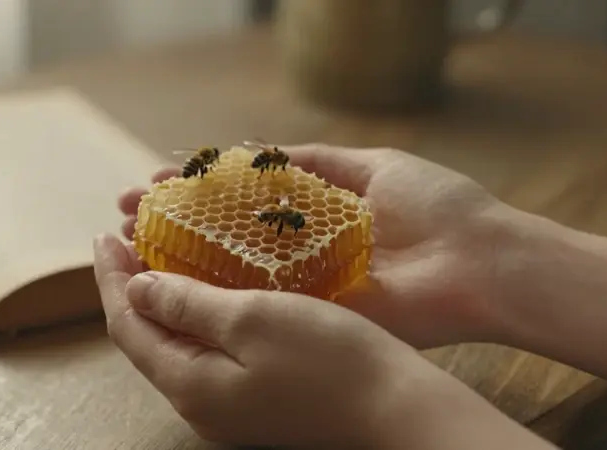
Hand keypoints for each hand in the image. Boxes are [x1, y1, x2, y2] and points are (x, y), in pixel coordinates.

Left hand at [93, 233, 438, 447]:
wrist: (396, 409)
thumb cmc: (329, 359)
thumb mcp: (250, 318)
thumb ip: (186, 304)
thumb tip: (136, 288)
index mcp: (189, 383)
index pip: (126, 325)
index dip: (110, 277)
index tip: (103, 233)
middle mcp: (199, 401)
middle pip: (146, 337)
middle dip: (130, 286)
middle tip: (127, 237)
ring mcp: (228, 404)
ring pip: (176, 343)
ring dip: (162, 297)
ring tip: (159, 253)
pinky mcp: (255, 397)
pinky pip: (206, 350)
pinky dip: (194, 314)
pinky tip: (207, 288)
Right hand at [118, 144, 507, 347]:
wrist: (479, 265)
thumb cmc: (437, 208)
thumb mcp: (375, 165)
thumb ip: (318, 162)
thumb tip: (261, 148)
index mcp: (312, 213)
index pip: (240, 199)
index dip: (196, 189)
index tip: (156, 180)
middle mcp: (297, 251)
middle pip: (223, 235)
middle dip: (172, 220)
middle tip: (127, 209)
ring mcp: (301, 285)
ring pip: (227, 270)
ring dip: (177, 255)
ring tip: (130, 238)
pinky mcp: (311, 314)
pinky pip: (255, 303)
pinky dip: (211, 292)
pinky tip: (169, 277)